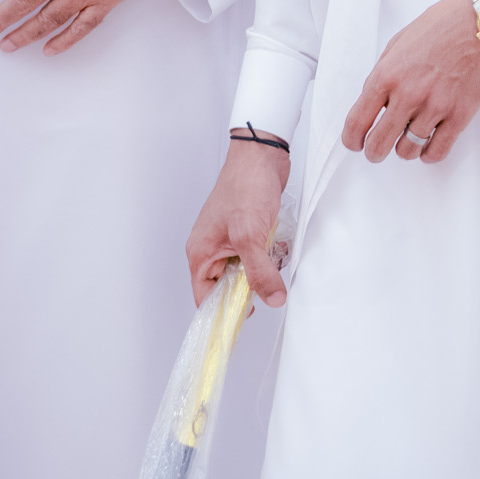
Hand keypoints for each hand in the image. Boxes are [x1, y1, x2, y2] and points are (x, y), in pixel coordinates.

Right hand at [187, 135, 290, 307]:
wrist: (262, 154)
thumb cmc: (246, 187)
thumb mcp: (251, 235)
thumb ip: (260, 272)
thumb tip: (272, 300)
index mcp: (201, 253)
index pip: (205, 298)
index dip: (222, 313)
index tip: (242, 324)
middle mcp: (211, 248)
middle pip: (229, 286)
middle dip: (250, 285)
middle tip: (267, 279)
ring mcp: (229, 238)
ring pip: (247, 269)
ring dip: (263, 266)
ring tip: (273, 251)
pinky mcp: (247, 229)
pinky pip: (257, 253)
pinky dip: (270, 251)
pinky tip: (278, 240)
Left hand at [343, 0, 479, 165]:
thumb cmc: (443, 25)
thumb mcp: (399, 42)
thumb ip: (383, 73)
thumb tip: (374, 101)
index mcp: (388, 74)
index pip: (357, 120)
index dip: (351, 138)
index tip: (355, 142)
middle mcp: (408, 94)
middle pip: (378, 143)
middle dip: (374, 151)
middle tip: (376, 150)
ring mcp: (435, 107)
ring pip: (407, 151)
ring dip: (403, 150)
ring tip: (406, 141)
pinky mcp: (460, 115)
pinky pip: (437, 151)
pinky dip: (428, 154)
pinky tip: (427, 146)